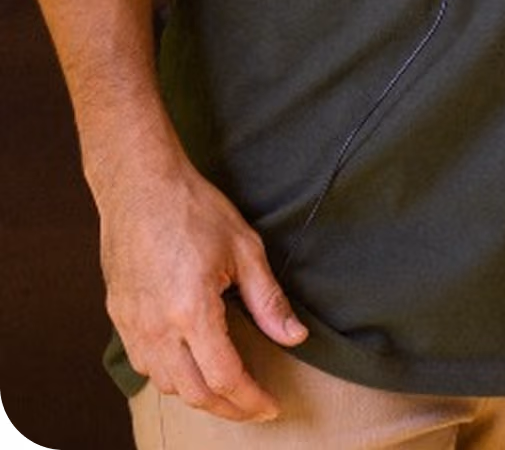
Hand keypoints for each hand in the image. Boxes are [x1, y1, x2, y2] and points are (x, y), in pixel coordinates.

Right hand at [96, 152, 305, 421]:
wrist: (140, 187)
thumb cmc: (195, 210)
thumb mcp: (245, 249)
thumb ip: (268, 300)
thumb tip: (294, 337)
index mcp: (191, 312)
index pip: (224, 378)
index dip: (249, 399)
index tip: (270, 406)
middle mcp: (156, 328)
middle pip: (192, 392)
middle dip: (226, 407)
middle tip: (253, 409)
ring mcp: (132, 325)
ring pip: (164, 384)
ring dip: (197, 394)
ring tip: (227, 390)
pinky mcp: (119, 317)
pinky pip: (143, 364)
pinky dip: (169, 377)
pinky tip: (189, 367)